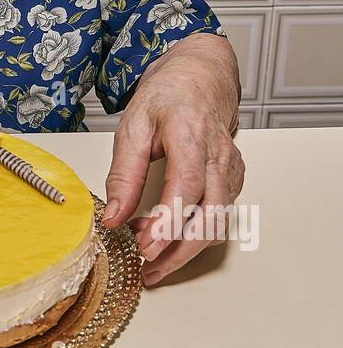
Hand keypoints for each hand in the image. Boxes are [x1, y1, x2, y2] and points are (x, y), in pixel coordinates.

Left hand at [101, 37, 244, 285]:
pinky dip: (196, 232)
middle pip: (210, 217)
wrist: (201, 78)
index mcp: (190, 135)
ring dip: (186, 247)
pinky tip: (169, 233)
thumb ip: (123, 173)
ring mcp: (230, 169)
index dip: (168, 222)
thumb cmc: (168, 97)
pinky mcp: (233, 179)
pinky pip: (221, 216)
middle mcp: (218, 156)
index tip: (146, 248)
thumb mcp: (133, 126)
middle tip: (148, 269)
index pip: (186, 187)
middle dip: (179, 252)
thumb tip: (114, 217)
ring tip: (152, 256)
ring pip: (219, 223)